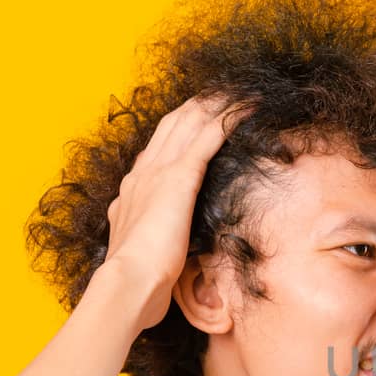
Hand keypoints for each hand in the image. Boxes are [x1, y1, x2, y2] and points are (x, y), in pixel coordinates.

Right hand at [102, 92, 254, 330]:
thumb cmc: (138, 281)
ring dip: (216, 104)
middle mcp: (143, 174)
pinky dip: (228, 118)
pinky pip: (208, 137)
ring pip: (190, 122)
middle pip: (173, 125)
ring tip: (239, 92)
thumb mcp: (143, 253)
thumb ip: (151, 240)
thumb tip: (160, 248)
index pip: (158, 147)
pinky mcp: (179, 178)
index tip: (195, 117)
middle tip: (221, 92)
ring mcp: (160, 172)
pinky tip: (247, 108)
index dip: (178, 127)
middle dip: (197, 105)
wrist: (128, 283)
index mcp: (134, 190)